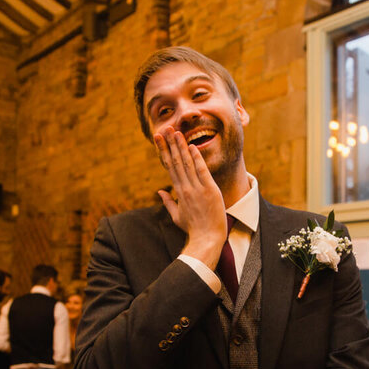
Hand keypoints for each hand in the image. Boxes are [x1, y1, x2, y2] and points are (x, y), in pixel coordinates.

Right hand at [154, 129, 225, 266]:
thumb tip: (160, 192)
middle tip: (164, 129)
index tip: (159, 139)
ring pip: (187, 163)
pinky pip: (202, 171)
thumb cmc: (193, 229)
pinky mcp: (209, 191)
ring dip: (181, 147)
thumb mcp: (177, 216)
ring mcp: (197, 189)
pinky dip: (197, 158)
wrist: (206, 239)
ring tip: (176, 132)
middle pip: (176, 162)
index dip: (164, 151)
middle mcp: (185, 188)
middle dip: (169, 144)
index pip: (169, 167)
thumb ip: (168, 202)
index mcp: (178, 192)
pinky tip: (192, 147)